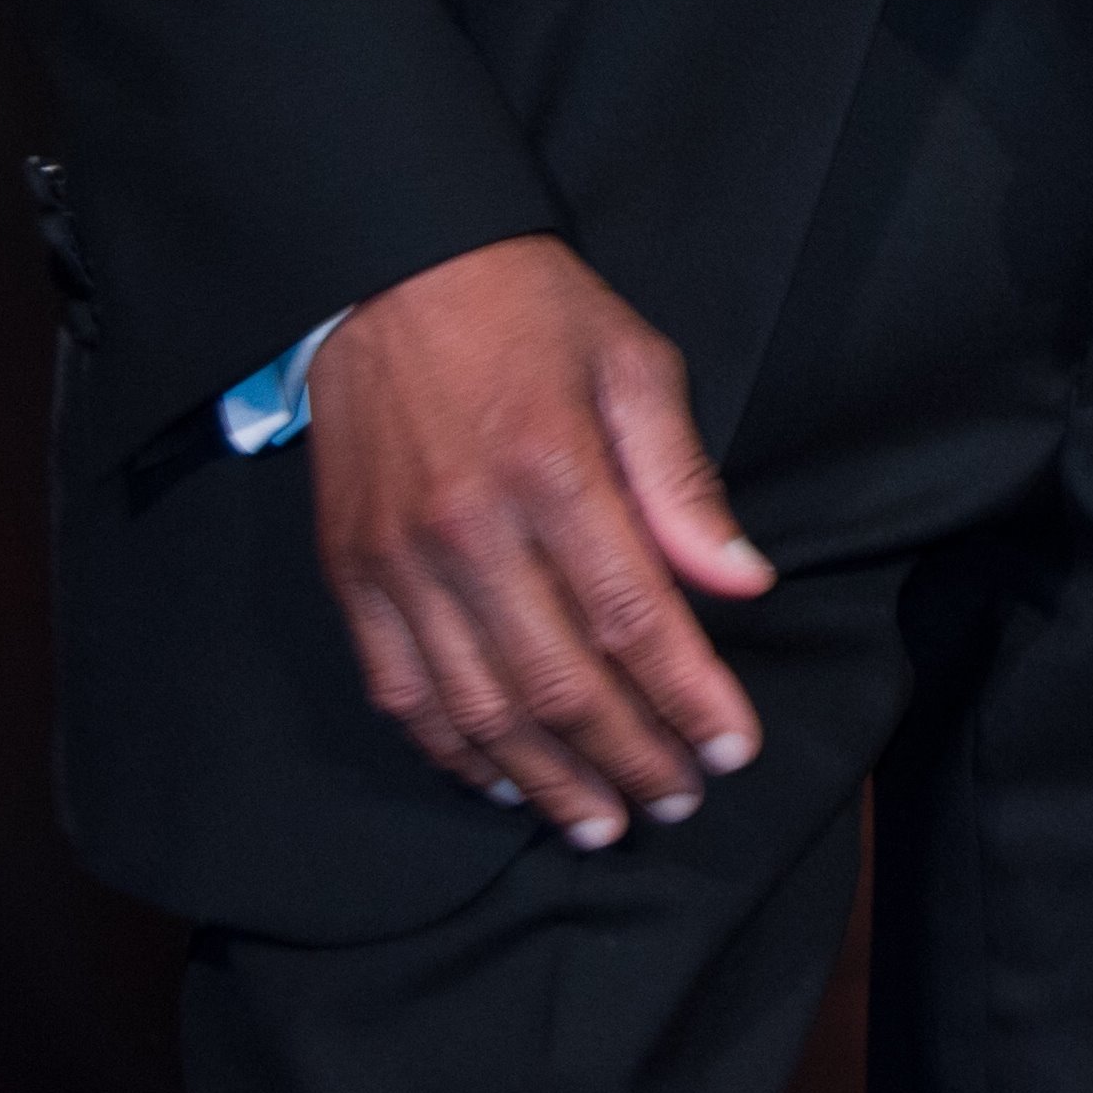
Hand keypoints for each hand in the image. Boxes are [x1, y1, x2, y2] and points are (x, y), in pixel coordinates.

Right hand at [308, 235, 774, 847]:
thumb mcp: (633, 365)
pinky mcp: (350, 574)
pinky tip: (500, 779)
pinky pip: (400, 690)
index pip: (635, 619)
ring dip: (545, 778)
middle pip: (558, 682)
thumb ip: (682, 482)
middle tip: (676, 800)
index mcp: (553, 473)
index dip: (688, 697)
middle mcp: (470, 531)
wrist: (387, 271)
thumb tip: (742, 582)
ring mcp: (400, 562)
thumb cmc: (530, 312)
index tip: (732, 749)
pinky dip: (451, 750)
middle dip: (627, 756)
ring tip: (601, 821)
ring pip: (478, 708)